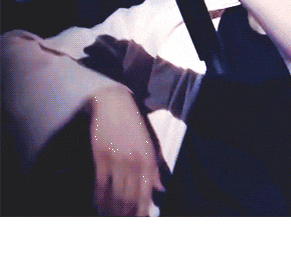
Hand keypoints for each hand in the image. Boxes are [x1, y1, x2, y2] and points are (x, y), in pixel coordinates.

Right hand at [87, 86, 163, 215]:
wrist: (114, 104)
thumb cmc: (134, 124)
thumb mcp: (149, 145)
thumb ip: (155, 169)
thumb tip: (160, 189)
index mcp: (149, 160)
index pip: (147, 194)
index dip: (142, 212)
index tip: (140, 220)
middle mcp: (135, 163)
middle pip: (130, 199)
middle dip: (127, 215)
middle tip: (123, 220)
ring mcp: (117, 161)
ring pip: (115, 196)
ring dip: (113, 211)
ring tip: (111, 217)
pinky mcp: (101, 158)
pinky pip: (101, 185)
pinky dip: (99, 199)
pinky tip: (98, 207)